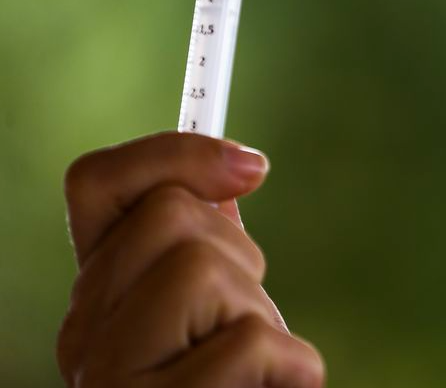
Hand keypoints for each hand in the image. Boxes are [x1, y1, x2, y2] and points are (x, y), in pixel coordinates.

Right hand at [57, 132, 324, 387]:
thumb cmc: (233, 384)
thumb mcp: (219, 300)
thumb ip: (208, 240)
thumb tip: (242, 165)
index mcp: (99, 294)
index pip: (97, 183)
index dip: (173, 153)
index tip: (252, 167)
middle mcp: (86, 334)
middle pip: (174, 217)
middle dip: (238, 258)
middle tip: (238, 320)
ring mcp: (115, 381)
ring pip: (208, 271)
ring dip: (258, 314)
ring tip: (248, 369)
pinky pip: (252, 345)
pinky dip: (288, 367)